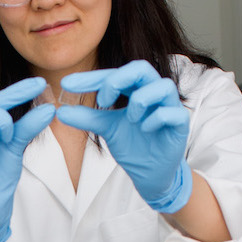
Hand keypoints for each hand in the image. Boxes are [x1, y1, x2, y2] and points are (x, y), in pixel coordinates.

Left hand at [56, 60, 191, 212]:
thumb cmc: (133, 145)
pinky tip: (144, 129)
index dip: (91, 78)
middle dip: (119, 79)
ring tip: (129, 118)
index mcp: (134, 90)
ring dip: (140, 100)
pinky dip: (155, 118)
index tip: (67, 84)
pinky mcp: (181, 124)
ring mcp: (169, 107)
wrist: (150, 173)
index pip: (113, 74)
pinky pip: (172, 112)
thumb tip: (61, 111)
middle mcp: (153, 93)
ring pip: (162, 86)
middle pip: (142, 68)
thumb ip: (86, 118)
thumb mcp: (106, 129)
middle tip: (102, 99)